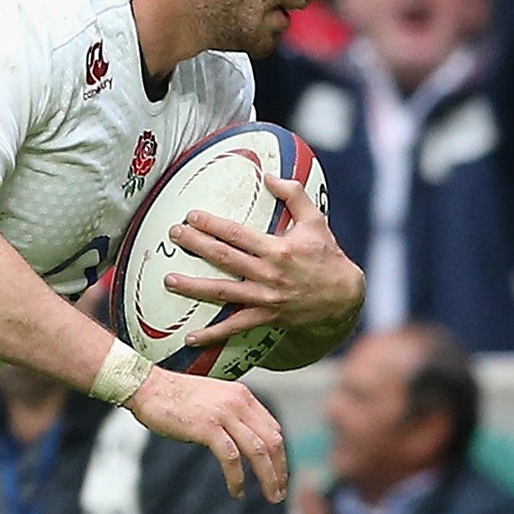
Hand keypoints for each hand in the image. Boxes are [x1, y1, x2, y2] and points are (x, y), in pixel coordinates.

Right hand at [126, 368, 287, 500]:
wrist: (147, 387)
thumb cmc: (173, 397)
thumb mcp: (212, 401)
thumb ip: (230, 417)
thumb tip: (238, 444)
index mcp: (242, 396)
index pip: (273, 428)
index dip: (280, 454)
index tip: (279, 473)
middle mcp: (238, 403)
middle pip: (272, 441)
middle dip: (280, 470)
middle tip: (279, 492)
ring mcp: (224, 414)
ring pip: (258, 451)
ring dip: (268, 477)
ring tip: (270, 496)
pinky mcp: (207, 427)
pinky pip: (231, 458)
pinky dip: (237, 478)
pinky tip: (237, 491)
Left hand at [165, 174, 364, 349]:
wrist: (344, 297)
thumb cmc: (327, 256)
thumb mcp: (316, 221)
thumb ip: (294, 195)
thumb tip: (270, 175)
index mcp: (278, 249)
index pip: (237, 234)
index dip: (212, 224)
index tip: (191, 216)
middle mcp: (269, 273)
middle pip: (224, 258)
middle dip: (195, 245)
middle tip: (173, 235)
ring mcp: (265, 297)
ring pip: (222, 292)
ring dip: (193, 287)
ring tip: (169, 280)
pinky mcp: (266, 317)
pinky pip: (235, 327)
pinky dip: (212, 334)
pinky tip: (190, 338)